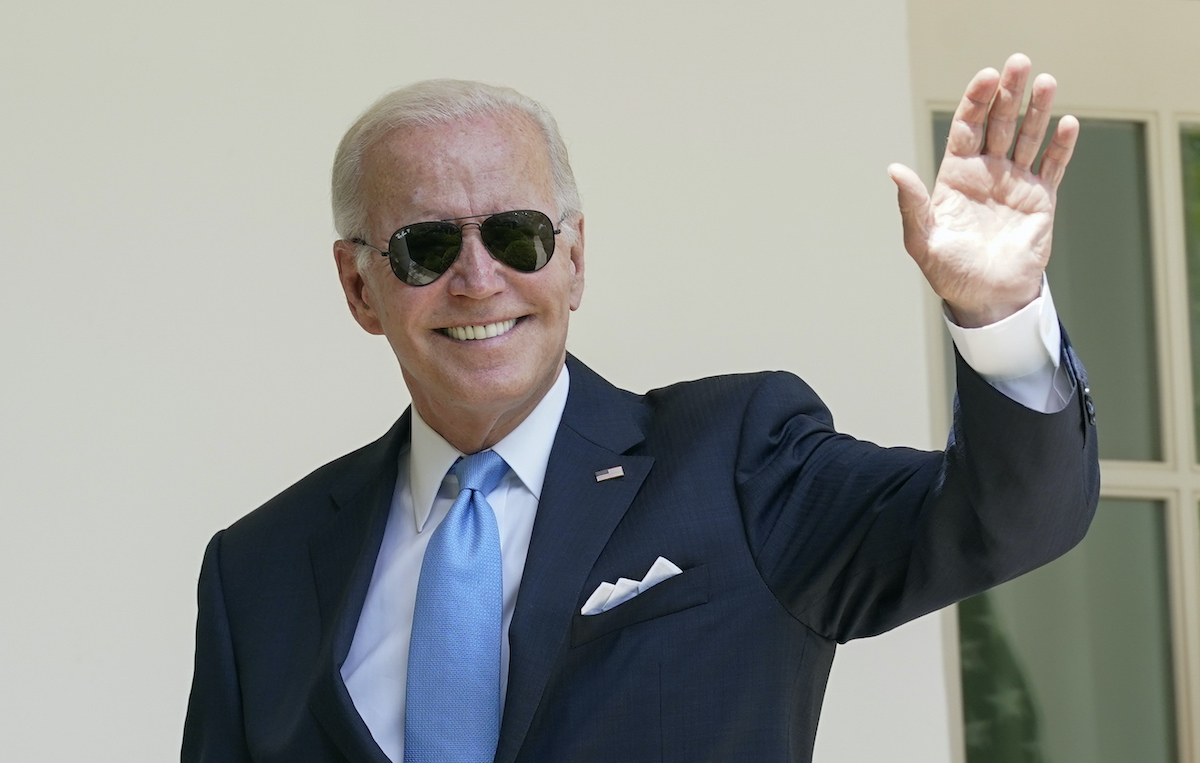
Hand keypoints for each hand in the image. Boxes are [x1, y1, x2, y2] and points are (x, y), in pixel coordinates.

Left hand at [888, 53, 1078, 327]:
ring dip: (1038, 110)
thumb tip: (894, 170)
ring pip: (1028, 138)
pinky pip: (1052, 167)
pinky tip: (1067, 123)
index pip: (967, 129)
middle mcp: (986, 174)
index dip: (975, 102)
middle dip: (1007, 93)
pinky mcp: (1040, 200)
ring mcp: (1015, 184)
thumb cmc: (950, 273)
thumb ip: (912, 204)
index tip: (986, 77)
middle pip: (999, 124)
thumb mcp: (923, 240)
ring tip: (1046, 82)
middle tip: (1018, 63)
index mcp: (956, 177)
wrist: (987, 300)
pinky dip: (1061, 146)